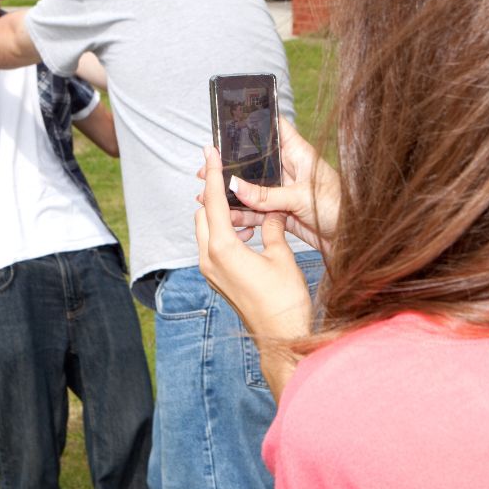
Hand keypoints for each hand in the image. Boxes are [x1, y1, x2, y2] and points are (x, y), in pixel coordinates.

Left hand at [195, 145, 313, 343]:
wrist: (280, 336)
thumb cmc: (284, 300)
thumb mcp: (281, 256)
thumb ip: (272, 228)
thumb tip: (271, 211)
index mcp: (223, 249)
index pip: (214, 202)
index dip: (213, 174)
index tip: (210, 152)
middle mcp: (209, 260)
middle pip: (203, 214)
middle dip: (215, 195)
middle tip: (231, 177)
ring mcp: (210, 272)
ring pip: (206, 231)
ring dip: (221, 216)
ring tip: (245, 207)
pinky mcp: (217, 280)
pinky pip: (212, 246)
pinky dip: (224, 232)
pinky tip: (248, 232)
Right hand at [199, 117, 340, 253]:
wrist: (354, 240)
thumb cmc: (340, 209)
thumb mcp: (300, 198)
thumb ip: (268, 195)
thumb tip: (236, 186)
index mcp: (299, 154)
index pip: (274, 128)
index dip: (255, 122)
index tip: (230, 122)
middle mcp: (290, 170)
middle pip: (256, 163)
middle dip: (232, 167)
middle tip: (206, 170)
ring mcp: (285, 192)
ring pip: (253, 189)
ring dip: (233, 194)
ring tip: (207, 196)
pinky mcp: (283, 213)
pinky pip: (258, 211)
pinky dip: (243, 214)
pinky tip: (226, 216)